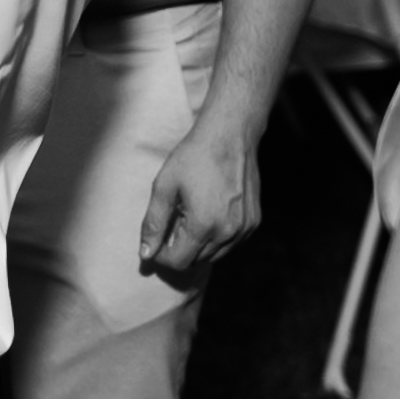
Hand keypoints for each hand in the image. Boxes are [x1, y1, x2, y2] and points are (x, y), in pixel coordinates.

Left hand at [139, 120, 261, 275]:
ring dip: (198, 245)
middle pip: (196, 261)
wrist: (229, 136)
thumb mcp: (164, 187)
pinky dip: (216, 237)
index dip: (162, 256)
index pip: (179, 262)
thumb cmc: (193, 158)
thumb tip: (145, 254)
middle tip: (172, 221)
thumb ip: (153, 223)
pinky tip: (207, 213)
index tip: (155, 241)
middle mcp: (228, 232)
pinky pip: (230, 243)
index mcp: (203, 225)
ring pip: (214, 255)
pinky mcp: (254, 222)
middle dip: (179, 248)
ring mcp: (244, 229)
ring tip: (189, 215)